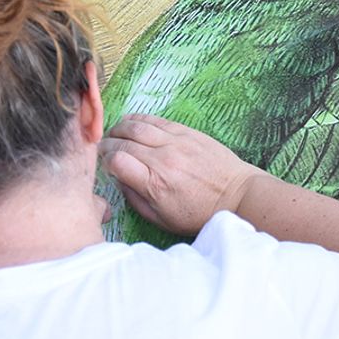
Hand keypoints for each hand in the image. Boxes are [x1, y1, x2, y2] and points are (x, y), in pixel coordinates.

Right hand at [99, 114, 266, 234]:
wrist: (236, 195)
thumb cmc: (199, 212)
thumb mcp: (162, 218)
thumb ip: (135, 200)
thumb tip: (119, 180)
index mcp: (155, 184)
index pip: (117, 161)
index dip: (105, 160)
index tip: (104, 163)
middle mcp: (163, 160)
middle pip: (123, 142)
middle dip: (107, 143)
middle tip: (102, 147)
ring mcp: (177, 143)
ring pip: (138, 126)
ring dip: (120, 127)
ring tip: (114, 133)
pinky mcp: (188, 133)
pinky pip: (157, 120)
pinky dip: (140, 119)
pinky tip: (131, 122)